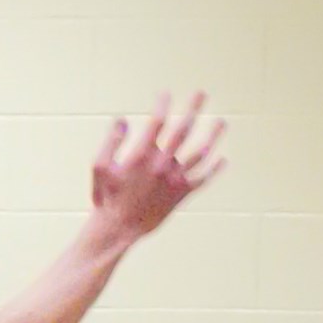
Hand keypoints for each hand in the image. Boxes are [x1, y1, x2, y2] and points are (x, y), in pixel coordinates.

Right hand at [90, 93, 225, 238]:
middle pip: (183, 130)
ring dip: (213, 136)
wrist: (119, 229)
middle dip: (193, 109)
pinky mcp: (182, 194)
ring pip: (200, 153)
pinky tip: (222, 159)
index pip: (157, 122)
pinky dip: (214, 169)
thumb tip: (122, 119)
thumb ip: (111, 141)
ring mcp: (175, 179)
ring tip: (221, 121)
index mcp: (143, 155)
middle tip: (201, 93)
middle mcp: (163, 164)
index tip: (165, 94)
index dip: (162, 105)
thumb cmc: (107, 197)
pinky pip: (203, 179)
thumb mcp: (99, 167)